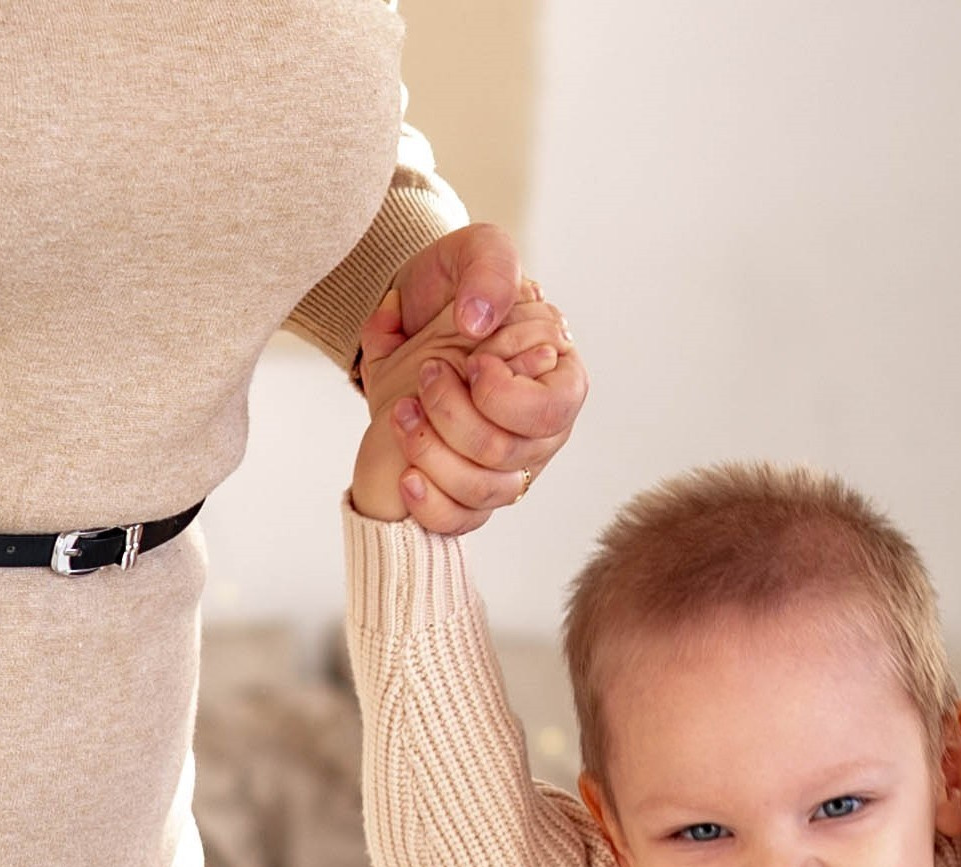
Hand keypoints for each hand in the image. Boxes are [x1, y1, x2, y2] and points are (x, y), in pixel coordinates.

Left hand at [350, 284, 580, 532]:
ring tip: (399, 413)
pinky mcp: (471, 489)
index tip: (470, 361)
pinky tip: (407, 475)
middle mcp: (543, 431)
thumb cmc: (455, 280)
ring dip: (431, 454)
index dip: (503, 394)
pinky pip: (461, 522)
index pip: (554, 411)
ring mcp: (509, 465)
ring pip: (483, 493)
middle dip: (453, 417)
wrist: (409, 308)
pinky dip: (430, 505)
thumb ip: (491, 272)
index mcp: (560, 377)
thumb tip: (480, 322)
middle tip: (424, 376)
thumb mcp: (478, 249)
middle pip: (509, 455)